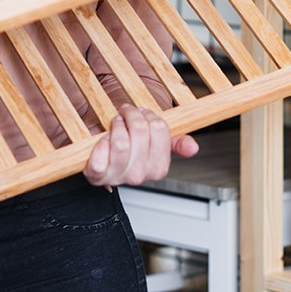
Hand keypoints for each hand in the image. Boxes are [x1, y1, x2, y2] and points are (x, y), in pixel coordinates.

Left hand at [83, 104, 198, 188]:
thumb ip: (176, 143)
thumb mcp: (154, 141)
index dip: (149, 116)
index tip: (142, 114)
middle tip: (126, 114)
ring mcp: (118, 177)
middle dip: (131, 115)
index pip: (160, 129)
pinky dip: (100, 145)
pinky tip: (103, 140)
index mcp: (158, 168)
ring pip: (122, 143)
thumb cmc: (128, 144)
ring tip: (115, 125)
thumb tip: (193, 147)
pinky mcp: (97, 176)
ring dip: (116, 125)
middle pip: (141, 131)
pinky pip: (100, 161)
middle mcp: (139, 176)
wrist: (101, 153)